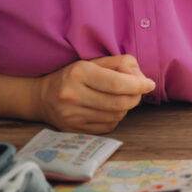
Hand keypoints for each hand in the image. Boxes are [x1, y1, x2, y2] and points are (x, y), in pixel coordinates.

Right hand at [32, 54, 155, 133]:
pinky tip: (110, 109)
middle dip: (135, 97)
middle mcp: (73, 95)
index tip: (149, 84)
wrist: (42, 97)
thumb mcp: (94, 61)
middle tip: (138, 92)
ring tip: (122, 98)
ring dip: (125, 108)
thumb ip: (120, 63)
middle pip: (118, 102)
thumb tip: (141, 78)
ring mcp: (71, 115)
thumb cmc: (74, 75)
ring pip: (115, 116)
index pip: (116, 83)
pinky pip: (106, 127)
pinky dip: (115, 118)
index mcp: (79, 73)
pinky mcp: (72, 130)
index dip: (138, 85)